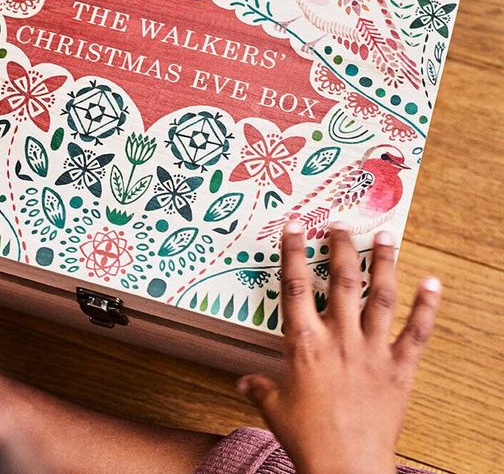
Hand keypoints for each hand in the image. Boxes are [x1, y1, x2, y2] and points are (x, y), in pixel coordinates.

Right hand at [238, 223, 441, 473]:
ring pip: (381, 296)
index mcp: (304, 342)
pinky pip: (416, 333)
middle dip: (342, 247)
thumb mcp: (274, 408)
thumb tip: (242, 382)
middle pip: (342, 280)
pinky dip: (427, 307)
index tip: (294, 227)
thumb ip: (259, 387)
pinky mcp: (399, 368)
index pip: (296, 285)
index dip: (293, 252)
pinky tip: (433, 283)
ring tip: (386, 236)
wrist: (346, 468)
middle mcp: (339, 338)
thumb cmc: (308, 437)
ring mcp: (372, 350)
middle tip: (342, 224)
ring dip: (385, 263)